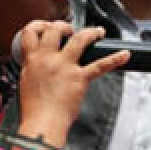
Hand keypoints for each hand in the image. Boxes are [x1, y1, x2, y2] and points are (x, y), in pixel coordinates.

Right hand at [16, 22, 128, 147]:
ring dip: (90, 32)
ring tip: (97, 32)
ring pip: (79, 39)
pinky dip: (115, 59)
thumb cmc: (34, 109)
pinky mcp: (80, 78)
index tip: (47, 27)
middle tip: (70, 31)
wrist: (43, 124)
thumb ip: (33, 68)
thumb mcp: (27, 81)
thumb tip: (39, 63)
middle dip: (64, 26)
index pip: (30, 32)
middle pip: (56, 29)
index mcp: (32, 60)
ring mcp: (65, 67)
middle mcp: (48, 59)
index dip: (39, 25)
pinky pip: (101, 65)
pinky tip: (124, 54)